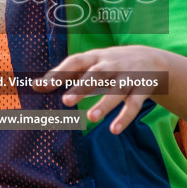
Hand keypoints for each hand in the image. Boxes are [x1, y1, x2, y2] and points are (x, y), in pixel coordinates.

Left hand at [36, 45, 167, 133]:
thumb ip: (64, 74)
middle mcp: (112, 65)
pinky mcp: (142, 90)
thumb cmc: (110, 65)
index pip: (75, 62)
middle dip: (82, 87)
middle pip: (97, 75)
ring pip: (117, 91)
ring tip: (91, 118)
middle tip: (66, 101)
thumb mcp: (90, 65)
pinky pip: (134, 105)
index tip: (43, 86)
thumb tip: (34, 85)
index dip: (60, 73)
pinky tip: (113, 130)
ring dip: (104, 104)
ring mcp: (128, 77)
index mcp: (95, 58)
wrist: (152, 60)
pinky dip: (125, 117)